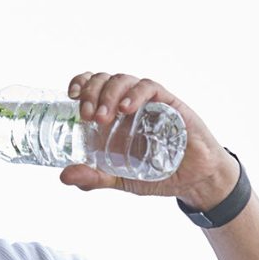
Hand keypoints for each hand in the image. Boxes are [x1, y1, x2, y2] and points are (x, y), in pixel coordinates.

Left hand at [60, 71, 240, 207]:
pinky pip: (150, 88)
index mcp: (113, 116)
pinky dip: (135, 93)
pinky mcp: (169, 103)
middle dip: (91, 92)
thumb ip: (94, 177)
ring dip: (109, 94)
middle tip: (87, 115)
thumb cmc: (158, 174)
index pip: (93, 86)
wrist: (194, 180)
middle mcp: (129, 104)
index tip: (70, 95)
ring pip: (124, 79)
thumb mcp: (120, 179)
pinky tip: (127, 108)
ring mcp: (148, 102)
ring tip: (104, 117)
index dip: (81, 83)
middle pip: (104, 80)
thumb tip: (64, 176)